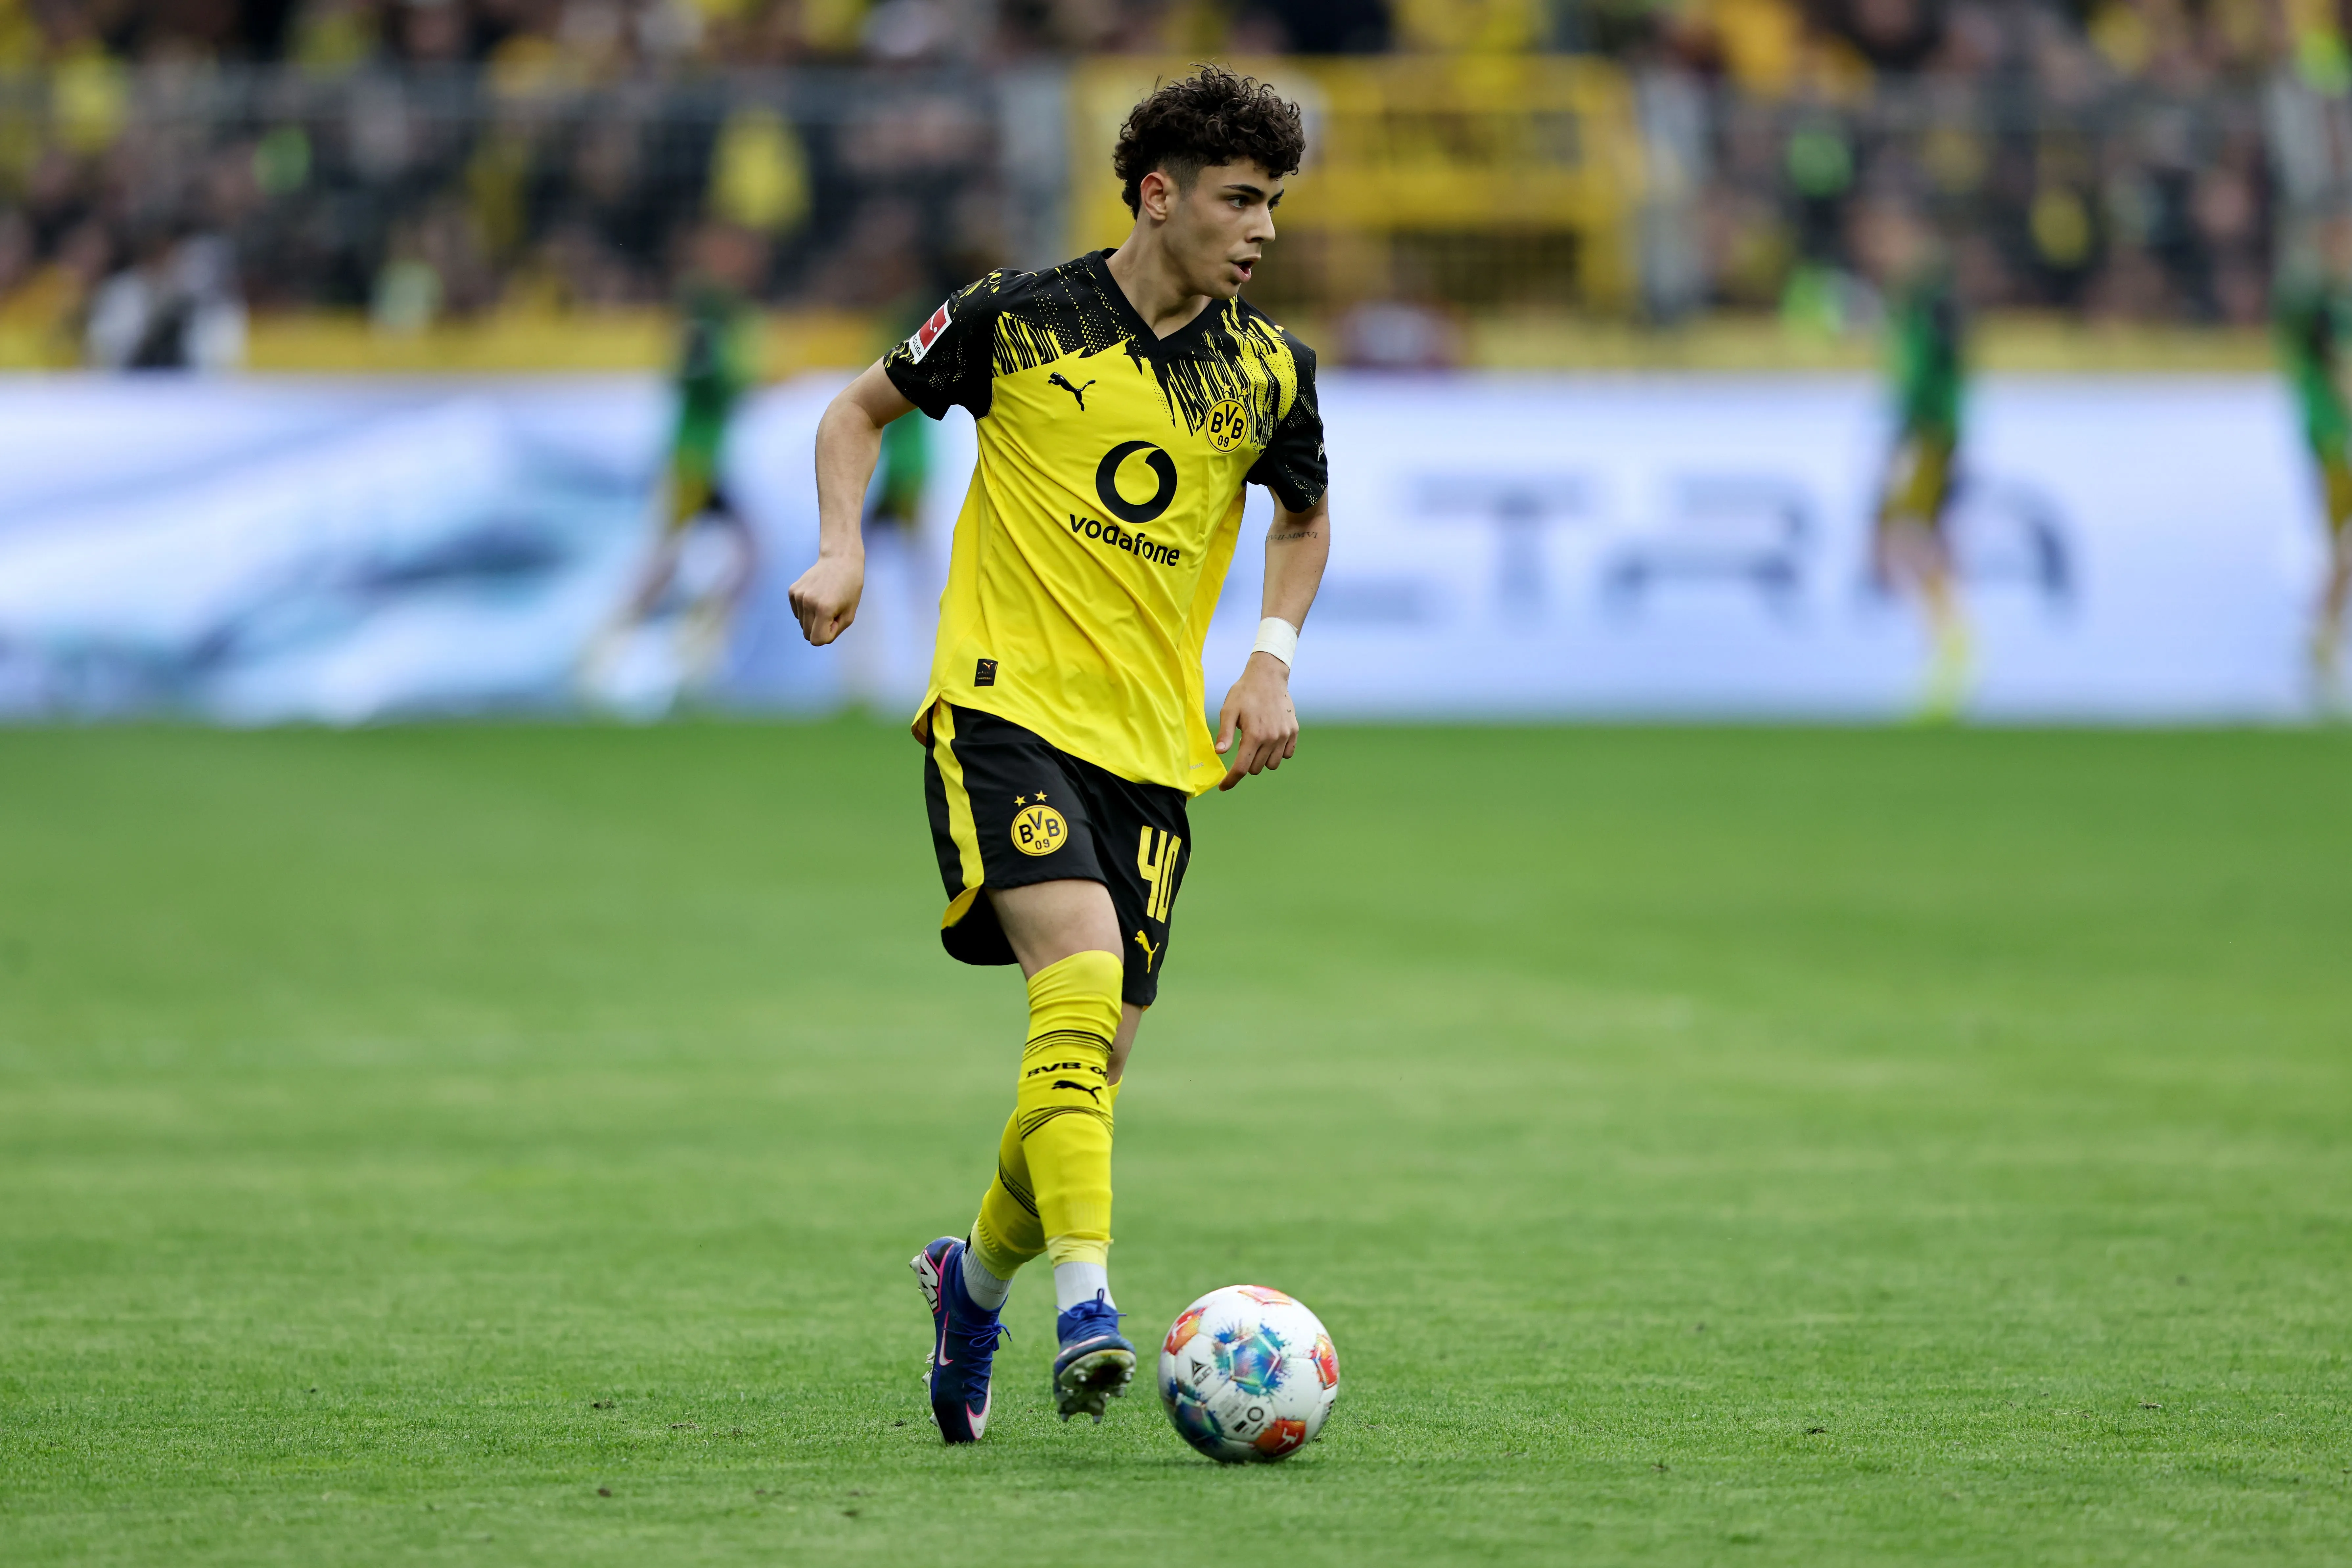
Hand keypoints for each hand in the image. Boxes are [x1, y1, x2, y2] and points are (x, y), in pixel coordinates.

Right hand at [787, 552, 863, 645]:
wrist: (839, 560)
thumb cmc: (850, 588)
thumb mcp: (849, 614)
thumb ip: (834, 631)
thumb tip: (817, 638)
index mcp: (824, 609)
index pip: (817, 640)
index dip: (828, 634)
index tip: (836, 621)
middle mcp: (808, 602)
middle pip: (807, 634)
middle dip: (819, 629)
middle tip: (832, 612)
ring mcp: (798, 595)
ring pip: (802, 624)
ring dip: (813, 619)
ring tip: (825, 601)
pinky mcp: (792, 591)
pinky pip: (797, 613)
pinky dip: (806, 610)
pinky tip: (816, 596)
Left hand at [1214, 651, 1297, 791]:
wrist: (1268, 676)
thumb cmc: (1244, 692)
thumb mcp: (1229, 710)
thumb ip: (1224, 734)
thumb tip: (1220, 753)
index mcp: (1254, 735)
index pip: (1241, 768)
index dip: (1231, 780)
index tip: (1223, 786)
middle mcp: (1271, 738)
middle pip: (1256, 768)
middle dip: (1246, 762)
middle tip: (1241, 743)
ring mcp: (1284, 735)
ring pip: (1272, 764)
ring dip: (1261, 759)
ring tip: (1255, 741)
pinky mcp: (1293, 731)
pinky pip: (1286, 754)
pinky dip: (1277, 753)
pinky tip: (1269, 740)